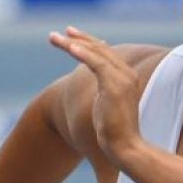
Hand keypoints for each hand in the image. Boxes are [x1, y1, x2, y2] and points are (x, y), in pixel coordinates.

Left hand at [49, 26, 142, 165]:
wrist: (125, 147)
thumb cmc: (115, 132)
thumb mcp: (106, 104)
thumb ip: (103, 90)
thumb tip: (95, 87)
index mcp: (127, 77)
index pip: (106, 53)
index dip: (87, 42)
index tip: (70, 36)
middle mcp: (128, 74)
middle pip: (100, 49)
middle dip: (77, 39)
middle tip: (55, 35)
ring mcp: (123, 79)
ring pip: (96, 53)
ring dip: (73, 44)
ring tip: (54, 39)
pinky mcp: (115, 86)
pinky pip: (97, 63)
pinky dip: (83, 54)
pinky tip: (70, 48)